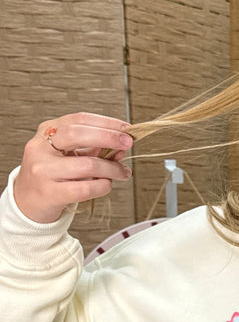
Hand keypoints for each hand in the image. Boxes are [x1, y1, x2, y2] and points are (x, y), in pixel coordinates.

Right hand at [13, 113, 133, 223]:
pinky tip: (107, 185)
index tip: (126, 128)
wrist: (27, 202)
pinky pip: (85, 188)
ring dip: (111, 168)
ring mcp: (43, 170)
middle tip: (128, 144)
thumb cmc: (52, 175)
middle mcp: (41, 148)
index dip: (106, 122)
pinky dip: (102, 186)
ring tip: (122, 173)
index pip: (79, 119)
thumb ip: (93, 149)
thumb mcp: (68, 155)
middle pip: (78, 134)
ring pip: (87, 165)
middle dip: (108, 137)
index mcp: (47, 132)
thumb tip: (121, 147)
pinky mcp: (49, 193)